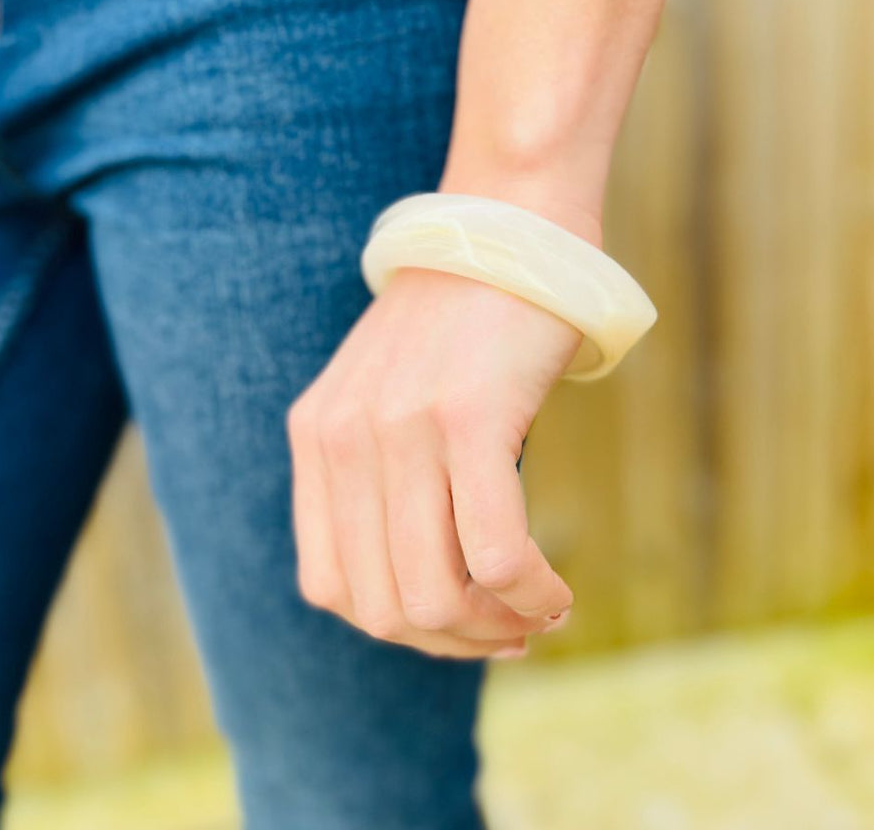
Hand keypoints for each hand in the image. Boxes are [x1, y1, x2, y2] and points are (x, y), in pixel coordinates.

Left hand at [286, 262, 583, 658]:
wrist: (505, 230)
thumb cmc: (461, 323)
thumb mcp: (389, 394)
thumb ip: (380, 473)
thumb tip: (424, 586)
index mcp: (317, 436)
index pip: (330, 586)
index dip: (398, 629)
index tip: (459, 626)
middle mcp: (345, 438)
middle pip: (383, 608)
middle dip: (451, 643)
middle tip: (508, 633)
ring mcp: (401, 429)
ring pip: (435, 597)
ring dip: (493, 630)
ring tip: (536, 615)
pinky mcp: (468, 419)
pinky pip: (496, 555)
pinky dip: (531, 596)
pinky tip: (556, 592)